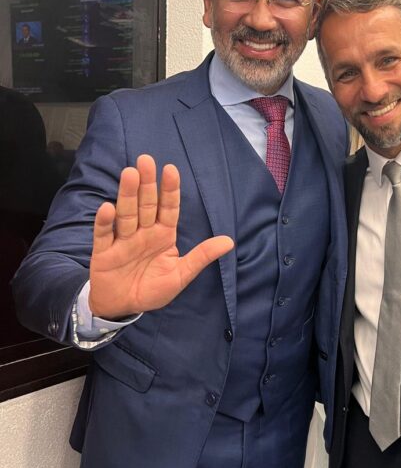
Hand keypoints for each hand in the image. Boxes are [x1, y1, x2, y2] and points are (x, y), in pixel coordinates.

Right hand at [89, 155, 233, 319]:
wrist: (123, 306)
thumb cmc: (153, 289)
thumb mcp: (181, 275)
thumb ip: (201, 257)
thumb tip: (230, 242)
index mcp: (163, 235)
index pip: (168, 208)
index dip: (170, 190)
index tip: (171, 169)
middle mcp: (143, 232)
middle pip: (146, 205)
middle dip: (147, 184)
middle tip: (146, 160)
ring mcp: (123, 240)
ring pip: (126, 214)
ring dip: (127, 195)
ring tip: (130, 174)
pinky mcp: (104, 251)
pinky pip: (105, 235)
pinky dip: (106, 222)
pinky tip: (108, 208)